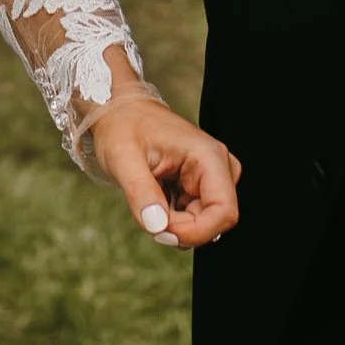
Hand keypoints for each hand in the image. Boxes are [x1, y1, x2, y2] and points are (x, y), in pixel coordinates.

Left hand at [82, 92, 241, 247]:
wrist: (120, 113)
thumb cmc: (123, 127)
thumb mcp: (122, 158)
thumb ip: (140, 192)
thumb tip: (158, 226)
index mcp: (208, 156)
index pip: (224, 211)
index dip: (194, 231)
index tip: (161, 229)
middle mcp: (218, 167)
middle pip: (215, 221)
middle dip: (180, 229)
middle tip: (148, 215)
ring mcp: (212, 177)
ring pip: (204, 223)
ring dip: (175, 224)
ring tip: (150, 201)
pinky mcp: (201, 186)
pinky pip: (194, 218)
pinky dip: (173, 219)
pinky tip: (156, 199)